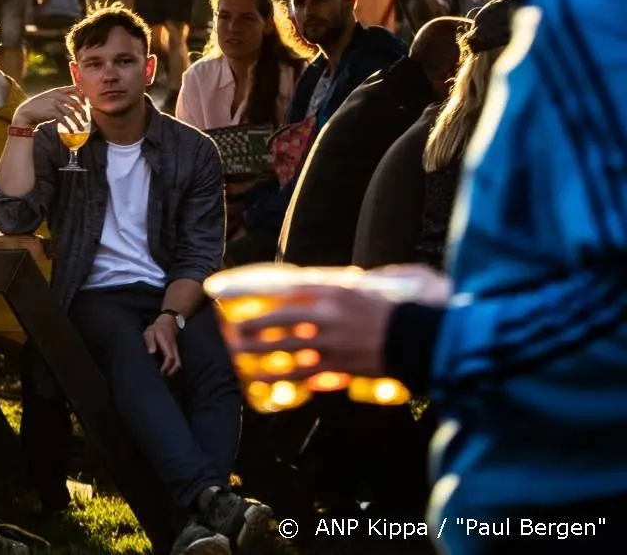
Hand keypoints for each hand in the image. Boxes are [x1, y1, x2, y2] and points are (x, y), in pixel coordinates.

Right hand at [12, 85, 84, 129]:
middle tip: (86, 119)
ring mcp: (54, 103)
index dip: (82, 96)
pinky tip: (71, 131)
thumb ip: (60, 98)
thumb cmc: (38, 107)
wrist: (25, 112)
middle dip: (83, 112)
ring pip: (71, 113)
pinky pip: (64, 120)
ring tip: (81, 129)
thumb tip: (74, 104)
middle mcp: (57, 96)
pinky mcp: (52, 112)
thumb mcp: (49, 98)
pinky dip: (69, 126)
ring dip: (78, 122)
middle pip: (75, 103)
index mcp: (57, 90)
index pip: (74, 88)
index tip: (85, 104)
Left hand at [143, 313, 181, 375]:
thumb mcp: (150, 332)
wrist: (168, 322)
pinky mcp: (175, 352)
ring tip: (164, 377)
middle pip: (177, 364)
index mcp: (167, 345)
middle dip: (171, 373)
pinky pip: (177, 362)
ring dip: (172, 372)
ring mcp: (176, 351)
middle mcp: (173, 349)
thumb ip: (150, 341)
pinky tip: (166, 372)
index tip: (160, 373)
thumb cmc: (157, 328)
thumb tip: (151, 352)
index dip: (166, 367)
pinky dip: (172, 368)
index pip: (170, 358)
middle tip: (162, 378)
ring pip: (178, 364)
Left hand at [224, 281, 416, 378]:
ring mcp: (331, 341)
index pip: (287, 288)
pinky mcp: (340, 365)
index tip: (239, 293)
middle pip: (279, 319)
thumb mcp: (384, 282)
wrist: (425, 339)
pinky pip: (303, 371)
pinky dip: (280, 375)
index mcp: (335, 290)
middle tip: (230, 328)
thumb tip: (355, 277)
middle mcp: (327, 314)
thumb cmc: (408, 307)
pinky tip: (262, 379)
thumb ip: (361, 278)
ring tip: (235, 354)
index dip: (259, 291)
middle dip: (252, 325)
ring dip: (257, 351)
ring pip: (285, 347)